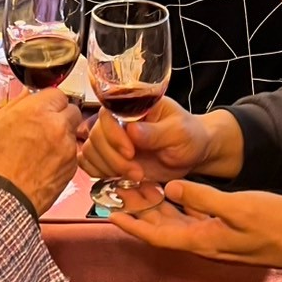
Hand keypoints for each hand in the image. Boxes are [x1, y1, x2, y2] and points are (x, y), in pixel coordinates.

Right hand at [0, 88, 80, 213]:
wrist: (1, 198)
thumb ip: (15, 105)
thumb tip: (26, 95)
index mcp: (37, 110)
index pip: (57, 93)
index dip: (48, 102)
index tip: (42, 109)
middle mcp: (57, 125)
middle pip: (71, 110)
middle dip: (60, 116)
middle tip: (45, 127)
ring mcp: (67, 147)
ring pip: (73, 133)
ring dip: (62, 136)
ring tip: (42, 149)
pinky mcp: (72, 167)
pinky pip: (72, 154)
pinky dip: (63, 156)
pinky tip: (45, 164)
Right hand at [78, 97, 219, 182]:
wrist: (191, 154)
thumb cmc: (188, 136)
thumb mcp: (179, 132)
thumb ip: (156, 132)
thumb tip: (132, 130)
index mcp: (133, 104)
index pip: (108, 114)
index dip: (114, 135)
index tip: (130, 153)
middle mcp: (117, 118)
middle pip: (96, 135)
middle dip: (114, 158)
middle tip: (137, 172)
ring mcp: (111, 137)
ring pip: (91, 151)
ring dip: (109, 168)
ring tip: (134, 176)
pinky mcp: (109, 155)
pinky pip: (90, 163)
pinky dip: (101, 173)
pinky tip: (120, 177)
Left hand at [109, 181, 281, 281]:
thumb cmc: (276, 224)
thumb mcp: (238, 207)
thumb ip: (202, 198)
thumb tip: (170, 187)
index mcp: (201, 239)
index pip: (156, 234)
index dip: (131, 224)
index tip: (108, 212)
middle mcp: (202, 241)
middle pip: (160, 227)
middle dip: (136, 211)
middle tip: (114, 192)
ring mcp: (213, 236)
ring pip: (174, 221)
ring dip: (154, 206)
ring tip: (133, 186)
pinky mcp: (224, 229)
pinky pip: (191, 216)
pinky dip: (176, 203)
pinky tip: (169, 187)